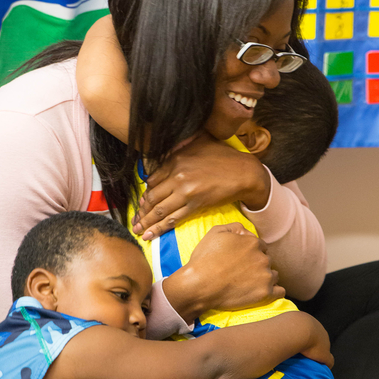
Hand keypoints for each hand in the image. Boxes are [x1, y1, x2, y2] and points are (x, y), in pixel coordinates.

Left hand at [133, 133, 270, 239]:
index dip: (145, 194)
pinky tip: (150, 235)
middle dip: (141, 211)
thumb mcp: (200, 142)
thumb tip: (166, 150)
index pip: (151, 180)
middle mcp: (177, 175)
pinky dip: (159, 228)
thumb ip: (180, 146)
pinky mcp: (195, 204)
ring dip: (146, 222)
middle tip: (134, 221)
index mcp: (175, 160)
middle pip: (151, 196)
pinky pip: (172, 219)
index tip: (141, 203)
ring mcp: (185, 191)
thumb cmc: (224, 157)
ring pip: (159, 210)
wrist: (244, 172)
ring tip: (137, 231)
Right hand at [162, 223, 283, 324]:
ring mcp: (265, 276)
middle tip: (243, 272)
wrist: (199, 285)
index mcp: (253, 242)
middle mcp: (263, 258)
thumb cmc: (204, 259)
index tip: (241, 260)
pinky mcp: (265, 294)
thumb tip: (246, 232)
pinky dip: (274, 292)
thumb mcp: (215, 232)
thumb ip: (235, 228)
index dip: (250, 252)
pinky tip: (263, 291)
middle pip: (267, 260)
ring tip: (250, 283)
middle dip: (258, 264)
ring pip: (274, 275)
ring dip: (265, 277)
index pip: (260, 246)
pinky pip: (280, 292)